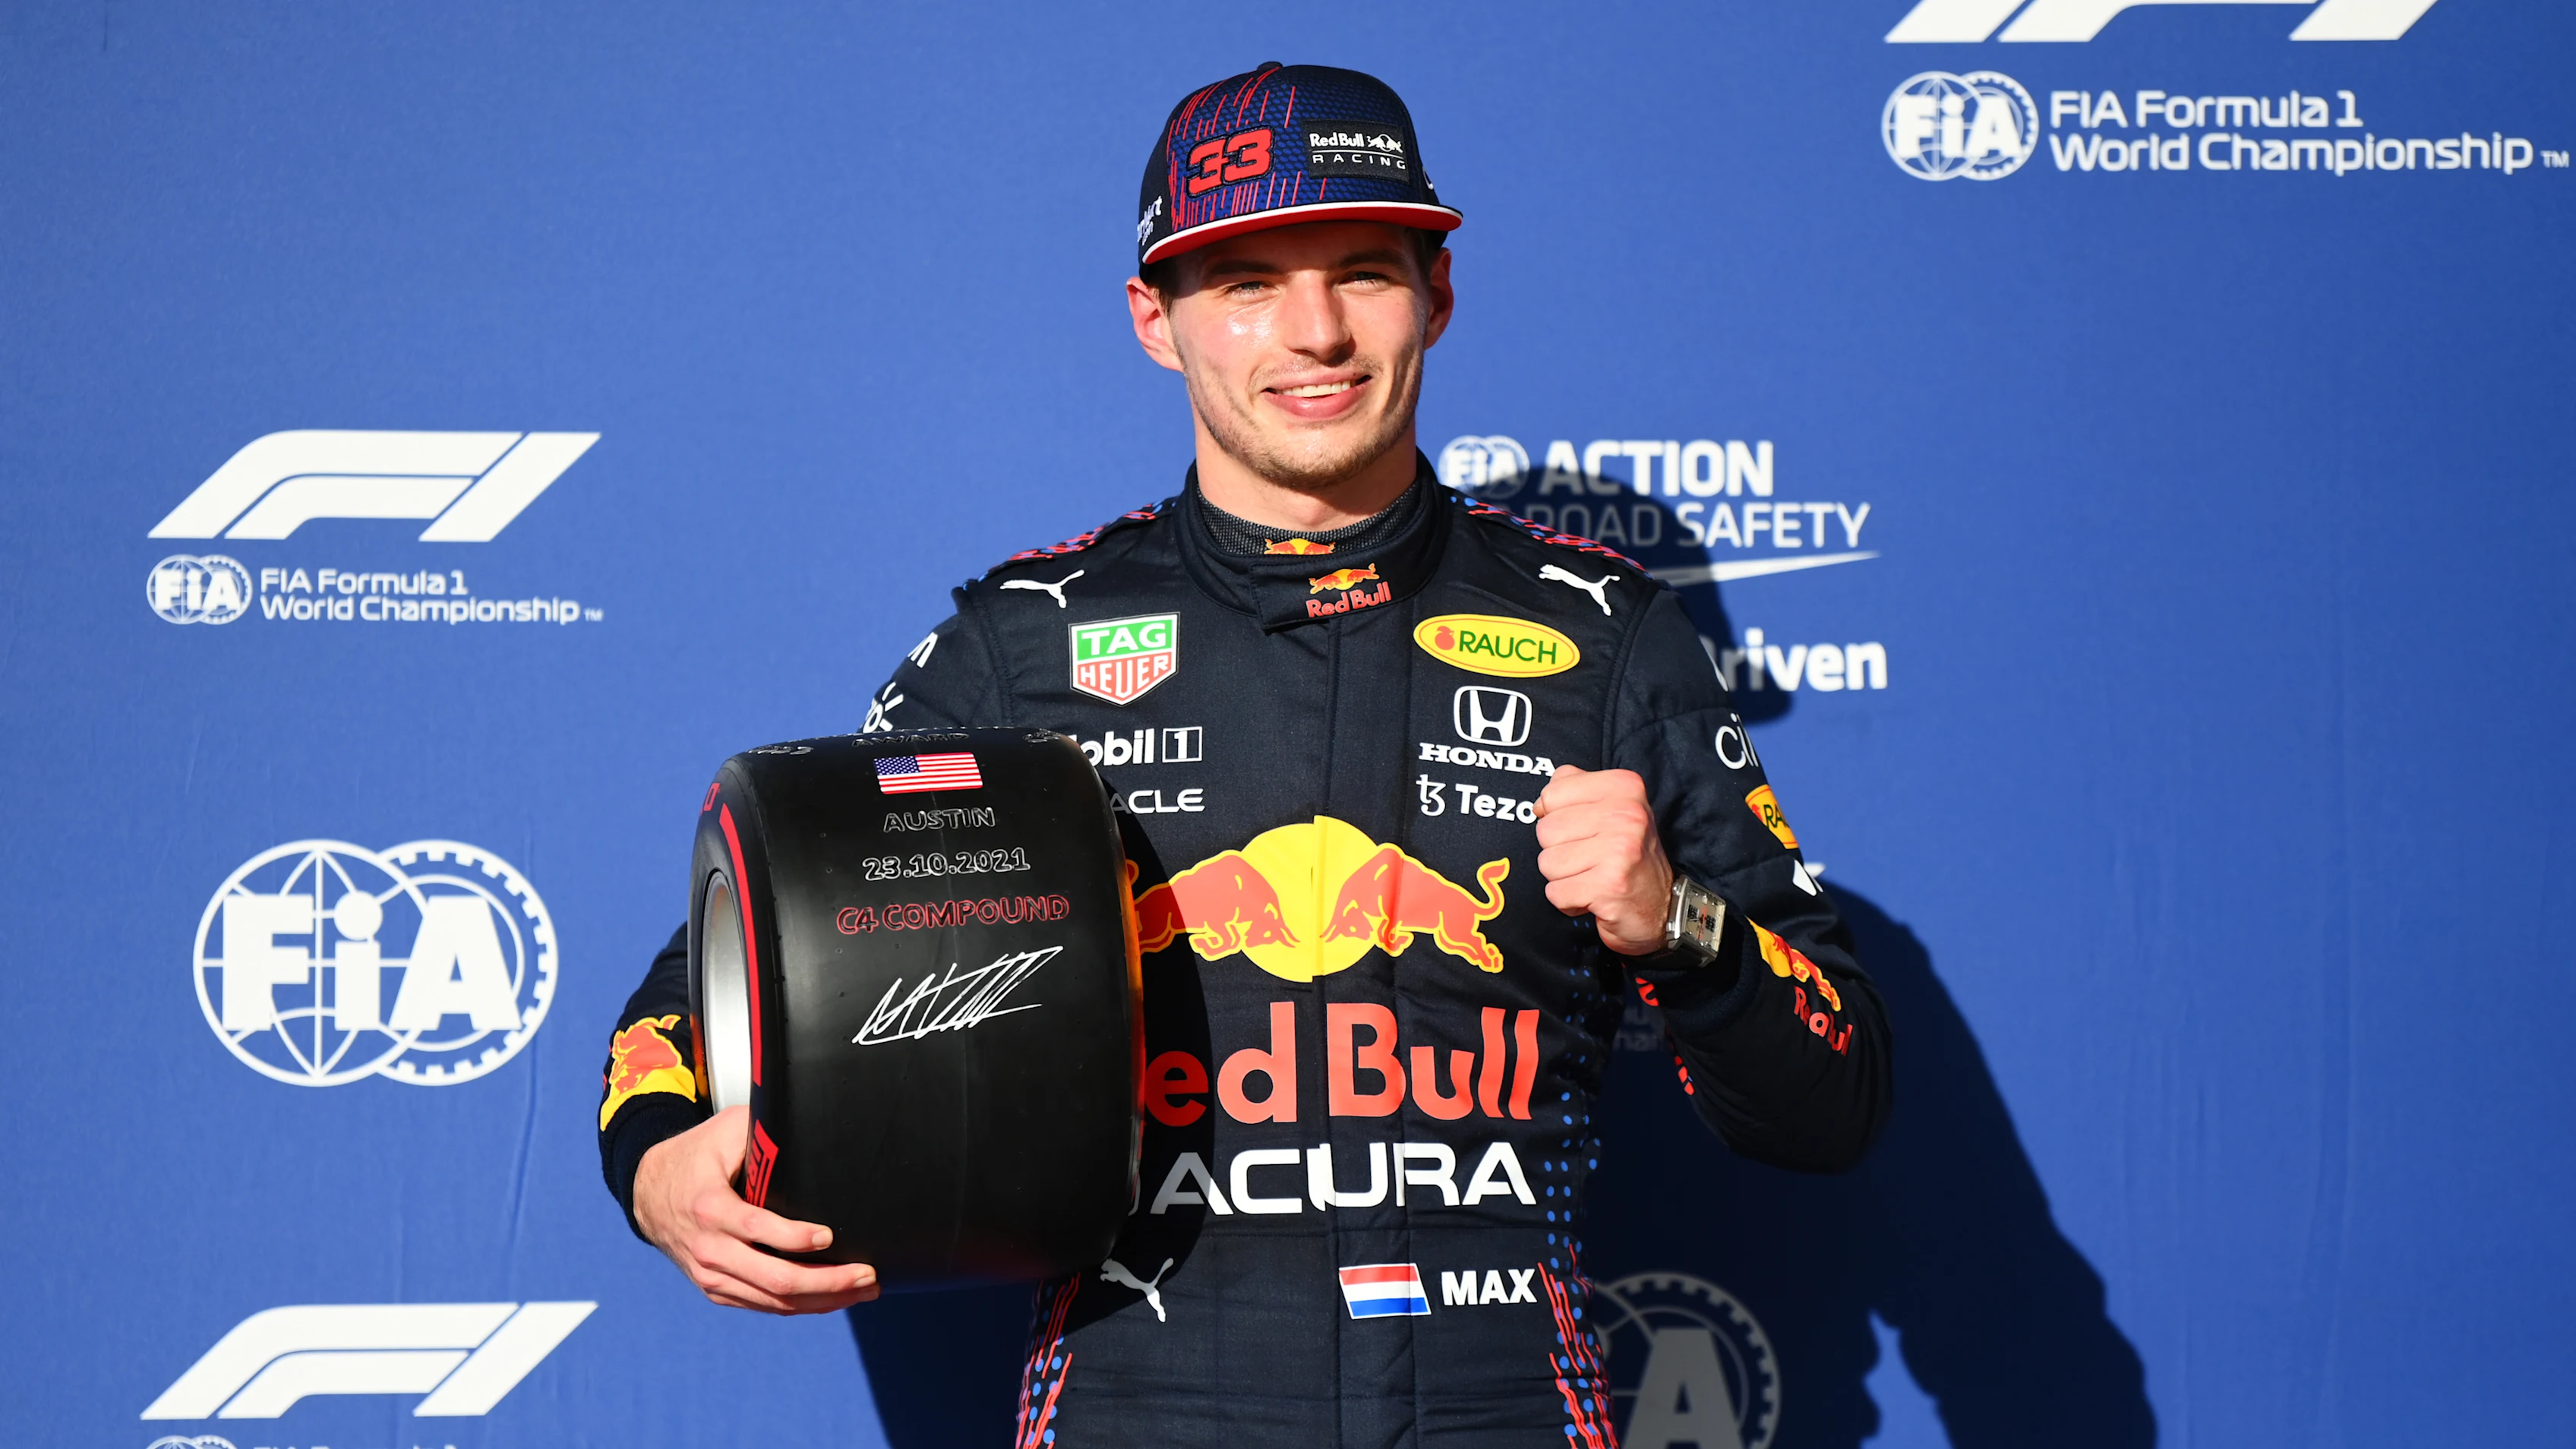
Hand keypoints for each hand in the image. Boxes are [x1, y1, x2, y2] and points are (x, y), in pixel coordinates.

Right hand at [633, 1105, 879, 1314]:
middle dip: (828, 1281)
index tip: (830, 1235)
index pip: (759, 1229)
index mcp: (710, 1207)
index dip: (797, 1238)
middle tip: (867, 1274)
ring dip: (823, 1300)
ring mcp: (711, 1275)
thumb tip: (815, 1123)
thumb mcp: (726, 1132)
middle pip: (775, 1280)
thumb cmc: (696, 1157)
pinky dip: (801, 1305)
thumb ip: (764, 1132)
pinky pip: (764, 1306)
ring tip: (864, 1289)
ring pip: (774, 1302)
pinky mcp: (717, 1289)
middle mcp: (709, 1250)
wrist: (648, 1192)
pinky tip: (833, 1299)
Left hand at [1534, 765, 1675, 956]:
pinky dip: (1568, 901)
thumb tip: (1540, 803)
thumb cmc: (1629, 856)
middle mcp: (1627, 814)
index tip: (1584, 831)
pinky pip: (1555, 892)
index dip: (1557, 818)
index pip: (1552, 794)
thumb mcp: (1611, 808)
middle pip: (1546, 830)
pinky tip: (1593, 896)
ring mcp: (1619, 850)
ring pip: (1547, 862)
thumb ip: (1573, 789)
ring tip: (1592, 877)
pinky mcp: (1610, 886)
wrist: (1666, 907)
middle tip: (1591, 859)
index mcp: (1625, 788)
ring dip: (1563, 878)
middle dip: (1559, 851)